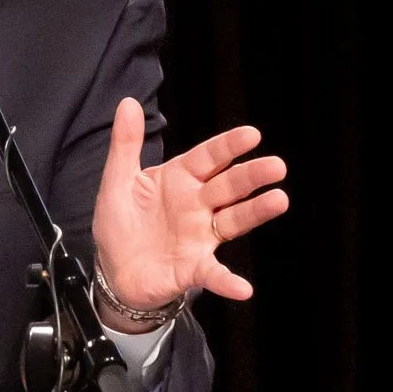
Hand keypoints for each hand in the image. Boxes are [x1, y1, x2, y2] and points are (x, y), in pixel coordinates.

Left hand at [91, 100, 287, 310]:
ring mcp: (200, 236)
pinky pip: (214, 274)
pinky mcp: (194, 267)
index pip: (209, 157)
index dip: (229, 146)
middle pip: (230, 186)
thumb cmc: (120, 225)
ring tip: (279, 201)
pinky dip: (228, 282)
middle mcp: (197, 205)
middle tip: (276, 166)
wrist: (113, 272)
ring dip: (256, 212)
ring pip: (234, 221)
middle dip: (253, 175)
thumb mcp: (117, 182)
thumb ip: (126, 144)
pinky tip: (243, 288)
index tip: (251, 134)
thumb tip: (127, 103)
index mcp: (180, 179)